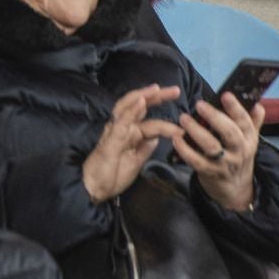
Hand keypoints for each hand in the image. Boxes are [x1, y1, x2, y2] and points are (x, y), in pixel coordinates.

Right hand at [80, 85, 182, 202]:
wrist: (95, 189)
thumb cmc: (113, 176)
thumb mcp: (136, 161)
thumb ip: (145, 148)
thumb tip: (157, 138)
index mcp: (130, 134)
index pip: (149, 119)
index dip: (166, 117)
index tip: (183, 118)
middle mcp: (122, 128)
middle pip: (139, 106)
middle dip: (157, 96)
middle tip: (175, 90)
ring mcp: (116, 131)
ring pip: (127, 107)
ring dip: (142, 96)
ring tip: (157, 89)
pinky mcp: (111, 138)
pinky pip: (122, 121)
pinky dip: (131, 110)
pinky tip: (141, 102)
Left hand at [173, 91, 263, 211]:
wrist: (235, 189)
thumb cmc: (238, 157)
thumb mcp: (249, 141)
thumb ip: (252, 122)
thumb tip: (257, 104)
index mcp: (249, 140)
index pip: (245, 122)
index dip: (236, 108)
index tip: (225, 95)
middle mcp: (239, 151)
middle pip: (230, 133)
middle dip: (215, 117)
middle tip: (199, 104)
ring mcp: (224, 163)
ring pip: (211, 146)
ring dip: (196, 131)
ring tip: (183, 118)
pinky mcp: (209, 172)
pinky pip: (195, 160)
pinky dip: (184, 149)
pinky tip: (176, 138)